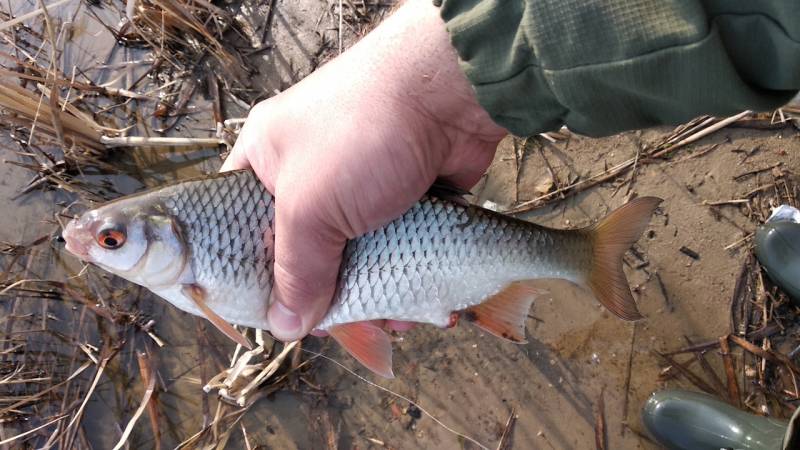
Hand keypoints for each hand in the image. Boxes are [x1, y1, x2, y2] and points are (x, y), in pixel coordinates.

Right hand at [221, 0, 506, 340]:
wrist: (449, 93)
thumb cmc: (361, 133)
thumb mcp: (310, 206)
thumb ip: (295, 269)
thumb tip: (286, 326)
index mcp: (264, 162)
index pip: (238, 227)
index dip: (249, 274)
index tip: (268, 314)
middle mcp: (309, 173)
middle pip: (301, 251)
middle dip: (320, 293)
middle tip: (336, 327)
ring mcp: (359, 186)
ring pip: (352, 256)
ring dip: (369, 292)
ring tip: (387, 323)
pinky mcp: (403, 198)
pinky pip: (394, 249)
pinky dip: (403, 276)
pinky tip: (414, 306)